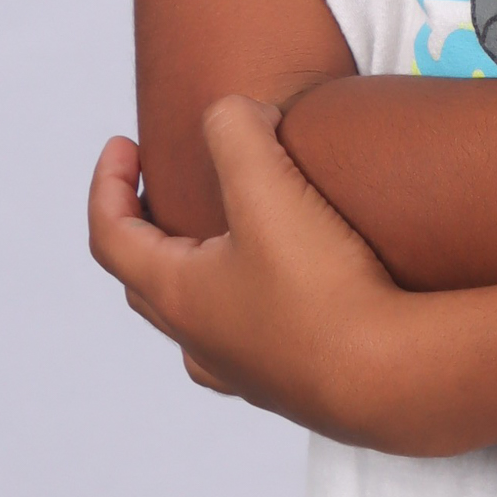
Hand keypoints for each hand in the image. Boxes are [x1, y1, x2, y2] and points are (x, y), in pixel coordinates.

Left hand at [87, 100, 422, 447]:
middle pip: (145, 278)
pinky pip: (245, 340)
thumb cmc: (322, 288)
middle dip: (143, 224)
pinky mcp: (290, 382)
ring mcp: (243, 369)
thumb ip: (236, 131)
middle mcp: (199, 340)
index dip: (107, 182)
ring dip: (192, 269)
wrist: (389, 377)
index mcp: (178, 294)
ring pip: (194, 318)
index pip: (111, 235)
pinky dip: (242, 303)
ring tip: (221, 237)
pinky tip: (276, 290)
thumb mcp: (270, 188)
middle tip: (159, 186)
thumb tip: (231, 113)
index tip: (122, 143)